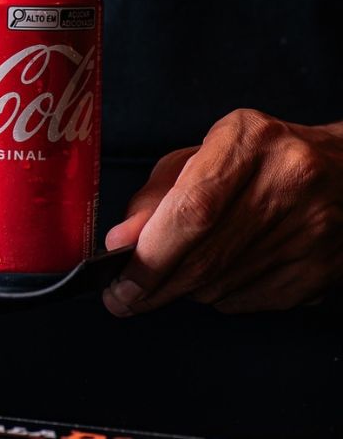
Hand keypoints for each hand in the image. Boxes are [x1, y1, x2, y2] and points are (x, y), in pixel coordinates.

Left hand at [103, 109, 342, 314]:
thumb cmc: (257, 158)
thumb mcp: (202, 155)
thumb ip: (156, 196)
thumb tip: (121, 242)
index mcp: (250, 142)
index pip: (193, 210)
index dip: (151, 254)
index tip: (120, 283)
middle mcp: (289, 181)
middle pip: (206, 256)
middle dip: (155, 287)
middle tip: (123, 299)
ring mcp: (313, 228)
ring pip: (223, 284)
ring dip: (185, 290)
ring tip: (174, 274)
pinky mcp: (324, 266)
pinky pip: (250, 300)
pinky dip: (220, 296)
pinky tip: (220, 273)